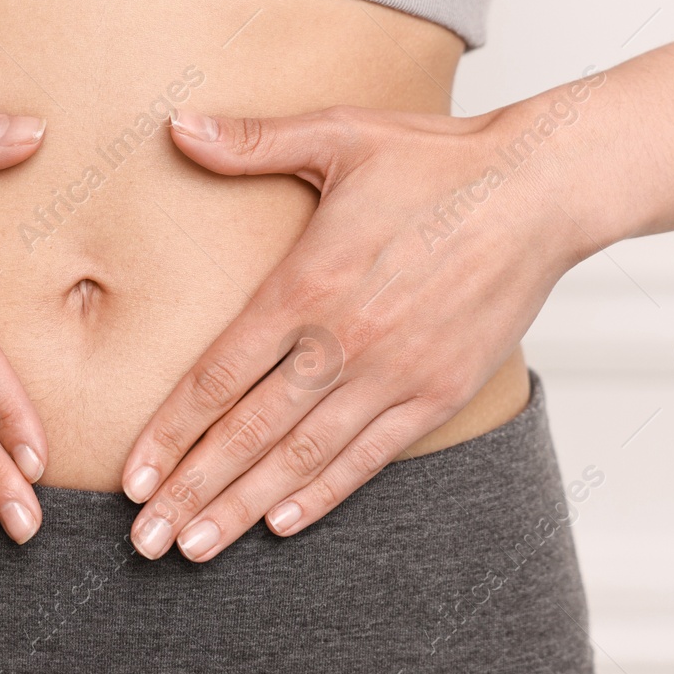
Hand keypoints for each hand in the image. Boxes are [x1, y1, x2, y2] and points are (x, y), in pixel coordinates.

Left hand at [119, 84, 599, 560]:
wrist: (540, 190)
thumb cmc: (437, 159)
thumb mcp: (338, 134)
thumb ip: (252, 142)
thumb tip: (178, 126)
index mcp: (306, 283)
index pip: (219, 375)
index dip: (171, 431)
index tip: (133, 475)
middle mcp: (343, 339)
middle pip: (249, 431)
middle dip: (192, 489)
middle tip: (145, 539)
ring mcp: (393, 372)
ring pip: (303, 456)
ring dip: (244, 506)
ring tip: (195, 546)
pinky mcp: (438, 390)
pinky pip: (370, 456)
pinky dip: (324, 492)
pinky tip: (283, 523)